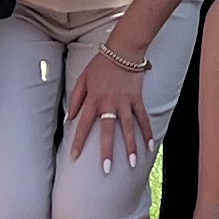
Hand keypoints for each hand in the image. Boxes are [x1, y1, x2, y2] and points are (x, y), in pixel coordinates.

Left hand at [62, 37, 156, 170]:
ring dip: (130, 146)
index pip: (83, 125)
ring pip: (128, 128)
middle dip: (107, 151)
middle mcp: (109, 103)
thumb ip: (75, 98)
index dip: (78, 141)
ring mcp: (125, 102)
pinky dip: (147, 132)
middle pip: (107, 131)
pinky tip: (149, 146)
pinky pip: (143, 118)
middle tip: (106, 169)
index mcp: (93, 100)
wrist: (123, 50)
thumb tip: (69, 118)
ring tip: (132, 163)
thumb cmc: (100, 64)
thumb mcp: (82, 79)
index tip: (74, 157)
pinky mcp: (137, 99)